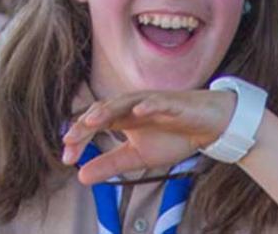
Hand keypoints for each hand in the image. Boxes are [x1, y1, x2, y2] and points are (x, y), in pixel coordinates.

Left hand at [62, 89, 236, 182]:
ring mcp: (154, 102)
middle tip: (70, 140)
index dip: (80, 138)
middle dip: (86, 124)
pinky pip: (160, 102)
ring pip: (128, 101)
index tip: (68, 158)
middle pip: (105, 109)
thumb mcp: (138, 156)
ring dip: (110, 109)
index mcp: (125, 118)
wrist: (209, 126)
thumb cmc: (174, 136)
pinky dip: (150, 105)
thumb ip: (111, 164)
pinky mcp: (175, 104)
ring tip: (94, 120)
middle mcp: (135, 106)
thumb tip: (80, 176)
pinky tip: (139, 111)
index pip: (96, 123)